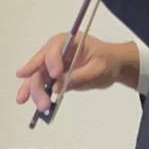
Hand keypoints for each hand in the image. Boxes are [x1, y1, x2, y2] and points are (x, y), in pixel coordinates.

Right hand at [15, 33, 139, 112]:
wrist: (112, 65)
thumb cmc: (107, 60)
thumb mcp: (99, 68)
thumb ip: (79, 76)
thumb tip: (57, 86)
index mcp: (67, 41)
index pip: (53, 48)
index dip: (51, 61)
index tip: (55, 75)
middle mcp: (55, 51)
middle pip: (40, 65)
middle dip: (38, 84)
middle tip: (43, 101)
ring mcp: (53, 64)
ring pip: (37, 76)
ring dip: (35, 92)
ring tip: (41, 107)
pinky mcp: (54, 76)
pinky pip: (43, 84)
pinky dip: (39, 95)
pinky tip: (39, 104)